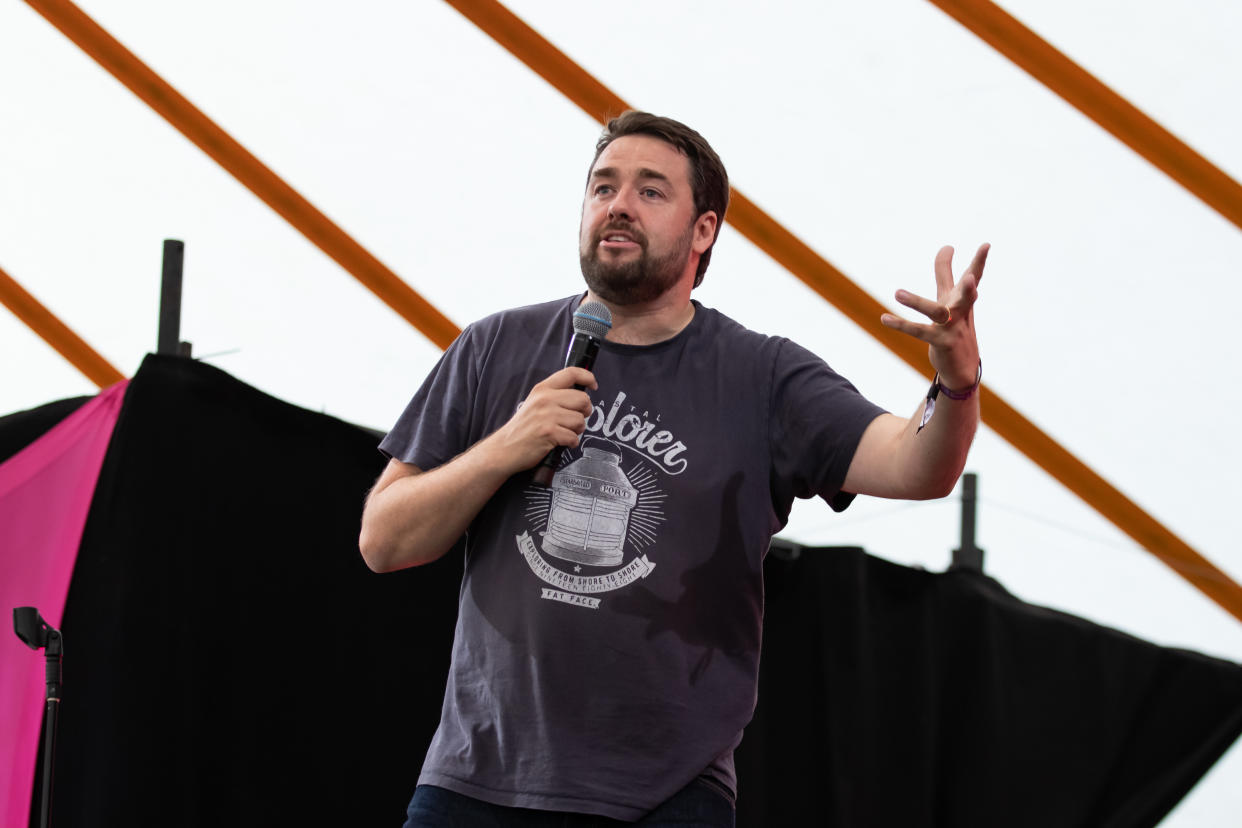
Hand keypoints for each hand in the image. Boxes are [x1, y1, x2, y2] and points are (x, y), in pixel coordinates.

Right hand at [485, 366, 596, 473]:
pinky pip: (574, 437)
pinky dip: (570, 443)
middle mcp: (545, 399)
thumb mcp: (535, 403)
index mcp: (542, 389)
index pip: (571, 373)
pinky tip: (560, 442)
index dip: (587, 377)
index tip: (593, 385)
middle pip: (583, 399)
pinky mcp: (549, 433)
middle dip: (584, 412)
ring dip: (576, 430)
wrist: (504, 449)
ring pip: (580, 420)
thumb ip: (554, 396)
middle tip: (575, 419)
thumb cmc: (522, 429)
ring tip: (564, 432)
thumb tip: (580, 395)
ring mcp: (547, 416)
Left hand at [880, 244, 987, 389]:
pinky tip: (884, 318)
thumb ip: (946, 272)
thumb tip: (947, 246)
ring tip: (897, 293)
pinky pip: (918, 331)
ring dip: (916, 302)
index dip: (980, 261)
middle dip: (969, 288)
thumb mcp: (950, 298)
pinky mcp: (940, 342)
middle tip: (971, 279)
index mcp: (964, 299)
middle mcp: (961, 311)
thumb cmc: (955, 325)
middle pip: (967, 296)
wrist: (962, 367)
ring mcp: (952, 328)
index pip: (975, 276)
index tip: (986, 244)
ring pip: (935, 312)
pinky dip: (900, 325)